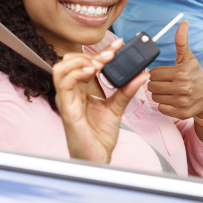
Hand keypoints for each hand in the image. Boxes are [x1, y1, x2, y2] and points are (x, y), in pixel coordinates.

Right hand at [53, 39, 148, 163]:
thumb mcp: (117, 107)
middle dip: (90, 53)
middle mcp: (70, 93)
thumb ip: (127, 90)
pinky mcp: (67, 110)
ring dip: (80, 61)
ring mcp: (67, 100)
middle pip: (69, 61)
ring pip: (60, 69)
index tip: (119, 44)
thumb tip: (142, 74)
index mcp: (80, 90)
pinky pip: (64, 85)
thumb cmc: (100, 136)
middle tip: (111, 53)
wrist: (98, 158)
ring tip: (100, 62)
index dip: (100, 50)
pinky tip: (92, 71)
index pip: (85, 63)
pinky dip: (77, 73)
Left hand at [148, 20, 202, 120]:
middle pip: (152, 86)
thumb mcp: (188, 58)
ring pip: (155, 97)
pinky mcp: (182, 113)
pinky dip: (164, 104)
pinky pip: (161, 108)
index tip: (163, 74)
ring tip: (168, 90)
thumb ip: (181, 42)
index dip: (156, 73)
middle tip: (165, 82)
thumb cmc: (196, 74)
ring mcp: (182, 101)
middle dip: (156, 83)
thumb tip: (183, 22)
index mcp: (181, 73)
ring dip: (159, 94)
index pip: (154, 74)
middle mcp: (182, 88)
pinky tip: (172, 99)